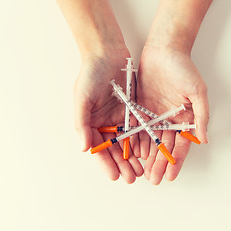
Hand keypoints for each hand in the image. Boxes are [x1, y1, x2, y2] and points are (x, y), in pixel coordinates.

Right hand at [74, 48, 142, 182]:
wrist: (107, 52)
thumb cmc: (90, 74)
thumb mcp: (82, 97)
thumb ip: (82, 123)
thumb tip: (84, 147)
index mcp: (91, 122)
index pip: (99, 148)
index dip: (106, 164)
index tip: (114, 176)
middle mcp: (105, 122)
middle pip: (114, 149)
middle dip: (122, 164)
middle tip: (132, 177)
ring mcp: (119, 117)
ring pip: (128, 142)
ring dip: (133, 157)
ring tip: (141, 171)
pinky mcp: (133, 110)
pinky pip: (138, 128)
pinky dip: (142, 141)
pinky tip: (149, 152)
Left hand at [137, 45, 208, 184]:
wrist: (164, 49)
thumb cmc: (183, 68)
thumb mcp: (197, 91)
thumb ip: (201, 116)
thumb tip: (204, 140)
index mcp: (185, 118)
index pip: (180, 145)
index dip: (175, 161)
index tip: (170, 176)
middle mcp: (170, 119)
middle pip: (164, 147)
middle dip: (159, 164)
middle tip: (153, 180)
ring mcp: (154, 114)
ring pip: (150, 140)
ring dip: (147, 156)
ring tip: (142, 172)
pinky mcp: (141, 108)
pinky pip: (137, 127)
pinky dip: (135, 140)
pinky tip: (132, 153)